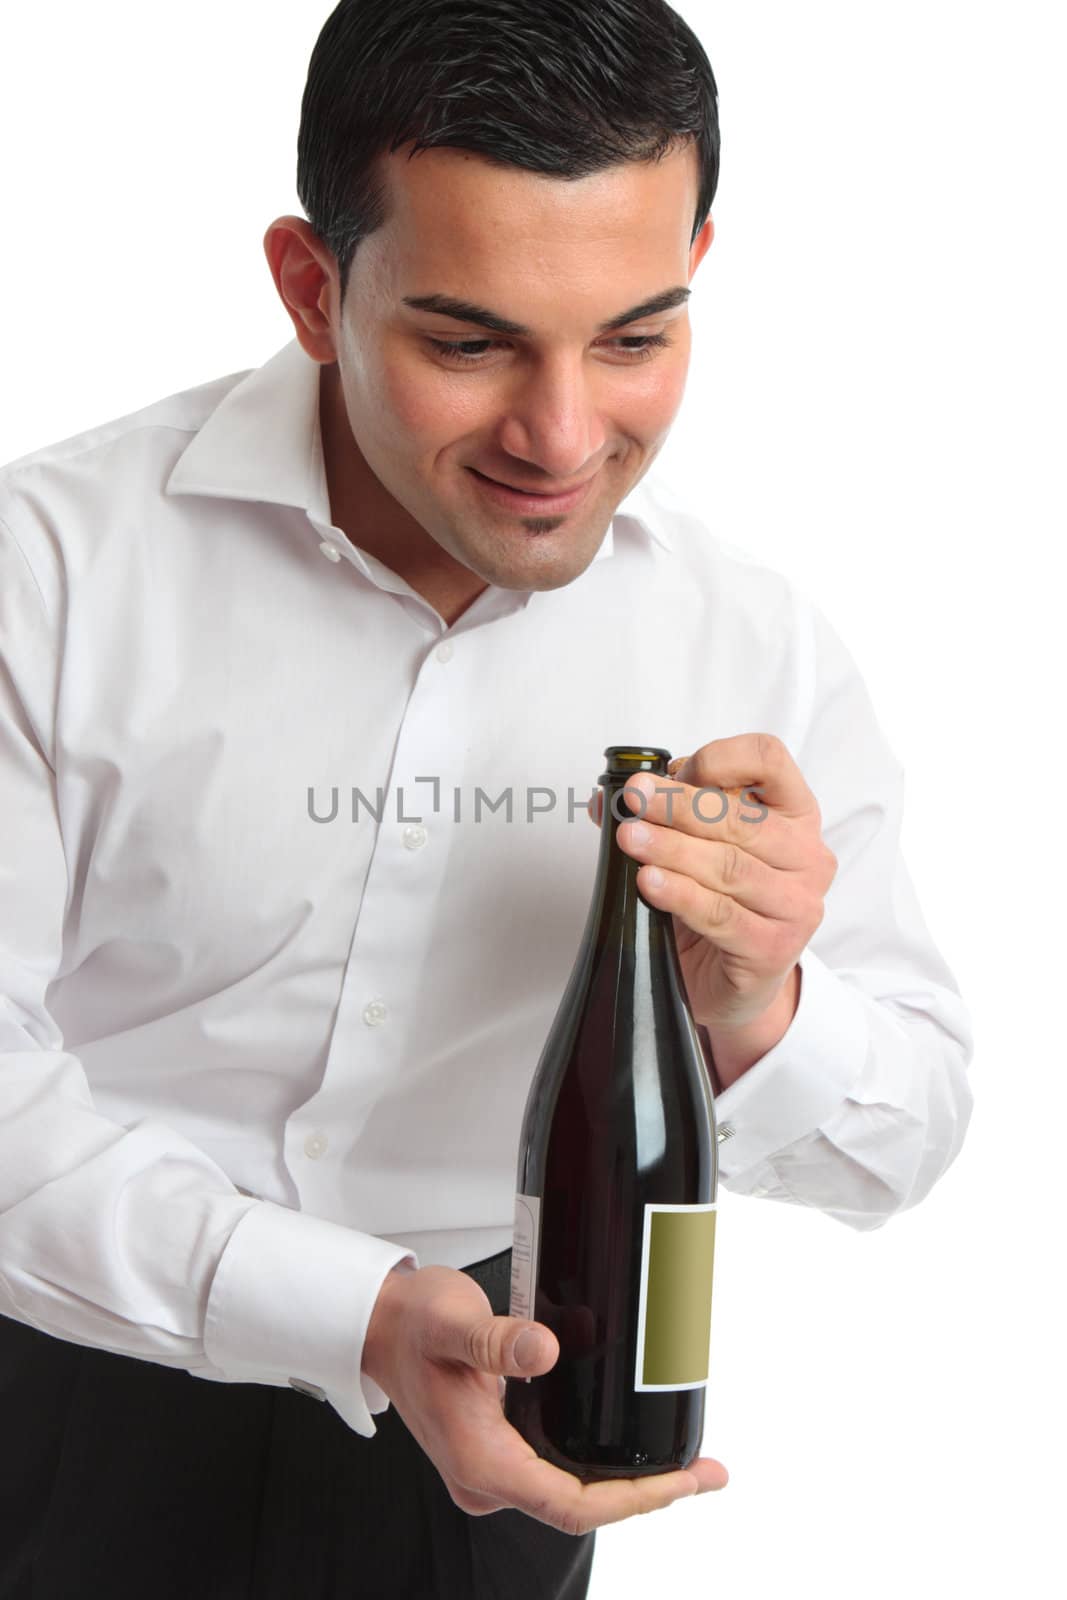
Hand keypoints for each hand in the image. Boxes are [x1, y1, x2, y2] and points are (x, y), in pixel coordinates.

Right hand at [362, 1264, 728, 1535]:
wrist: (381, 1325)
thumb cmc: (412, 1324)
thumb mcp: (453, 1322)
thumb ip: (497, 1338)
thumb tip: (545, 1350)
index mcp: (479, 1458)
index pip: (570, 1504)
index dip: (634, 1500)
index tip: (683, 1482)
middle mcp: (485, 1476)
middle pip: (579, 1506)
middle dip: (645, 1495)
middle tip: (703, 1473)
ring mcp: (491, 1467)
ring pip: (570, 1493)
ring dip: (626, 1484)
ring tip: (682, 1465)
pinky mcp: (497, 1450)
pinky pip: (557, 1472)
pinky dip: (599, 1466)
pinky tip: (628, 1447)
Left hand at [590, 735, 836, 1033]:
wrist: (731, 980)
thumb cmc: (719, 900)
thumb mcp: (696, 847)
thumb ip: (661, 814)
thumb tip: (607, 798)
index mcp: (794, 814)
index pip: (769, 761)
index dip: (720, 759)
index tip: (675, 771)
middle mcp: (807, 856)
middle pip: (742, 819)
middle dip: (679, 806)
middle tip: (634, 800)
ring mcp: (796, 906)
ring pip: (729, 866)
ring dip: (672, 849)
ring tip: (631, 839)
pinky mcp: (774, 949)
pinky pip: (721, 915)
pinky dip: (680, 894)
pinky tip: (648, 882)